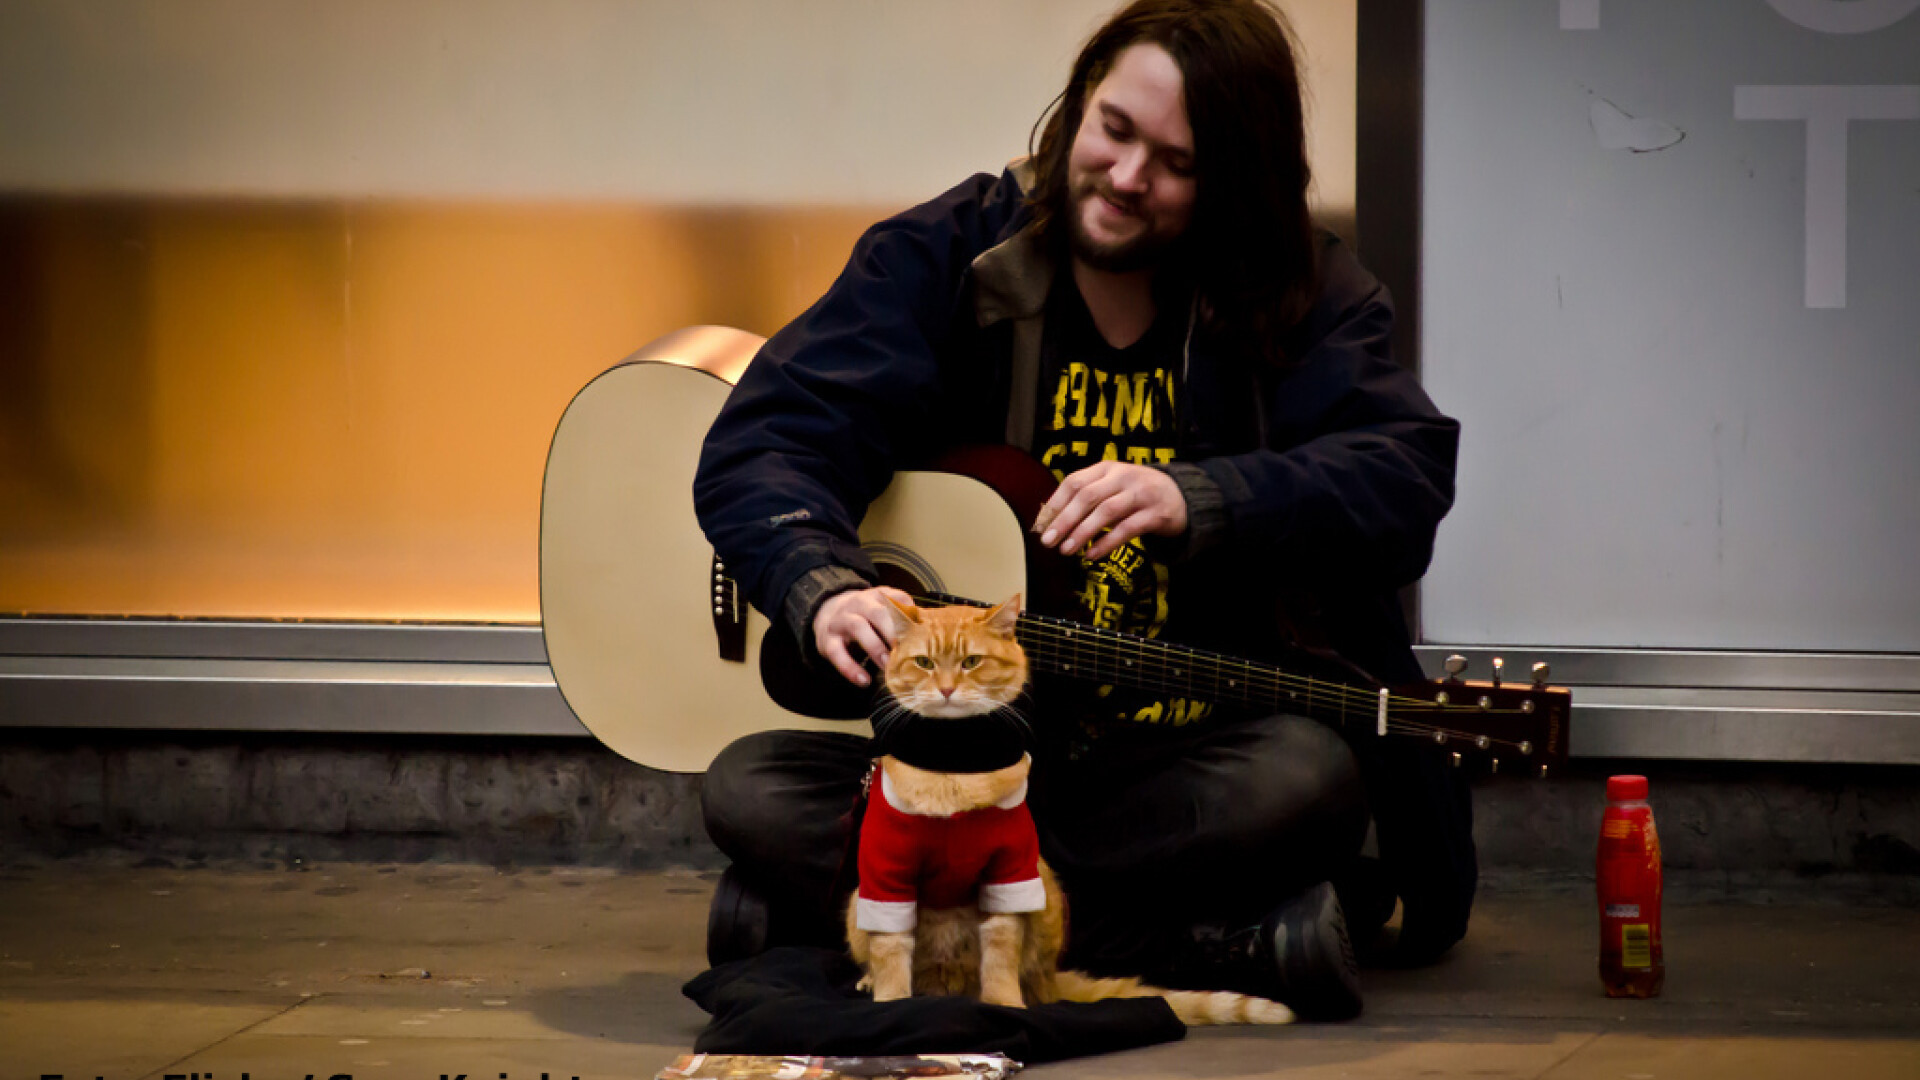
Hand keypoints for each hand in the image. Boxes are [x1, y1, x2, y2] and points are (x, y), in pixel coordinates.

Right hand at [813, 586, 915, 686]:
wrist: (827, 611)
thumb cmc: (865, 615)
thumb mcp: (883, 609)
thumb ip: (905, 619)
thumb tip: (933, 636)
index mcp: (878, 596)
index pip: (897, 600)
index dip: (911, 617)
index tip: (923, 634)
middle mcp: (859, 603)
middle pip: (878, 613)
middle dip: (893, 632)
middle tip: (907, 652)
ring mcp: (841, 620)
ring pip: (858, 628)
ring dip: (876, 648)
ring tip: (888, 666)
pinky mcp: (827, 640)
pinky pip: (837, 653)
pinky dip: (851, 668)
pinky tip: (864, 680)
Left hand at [1031, 461, 1187, 562]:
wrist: (1181, 496)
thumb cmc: (1136, 494)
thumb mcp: (1112, 486)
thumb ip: (1087, 497)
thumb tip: (1050, 521)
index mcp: (1107, 468)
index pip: (1074, 482)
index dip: (1055, 504)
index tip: (1041, 525)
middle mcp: (1123, 476)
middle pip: (1087, 496)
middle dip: (1064, 520)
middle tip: (1048, 541)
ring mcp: (1141, 494)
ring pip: (1106, 512)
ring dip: (1082, 533)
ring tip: (1066, 550)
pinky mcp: (1156, 514)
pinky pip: (1127, 529)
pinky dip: (1106, 543)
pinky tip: (1092, 555)